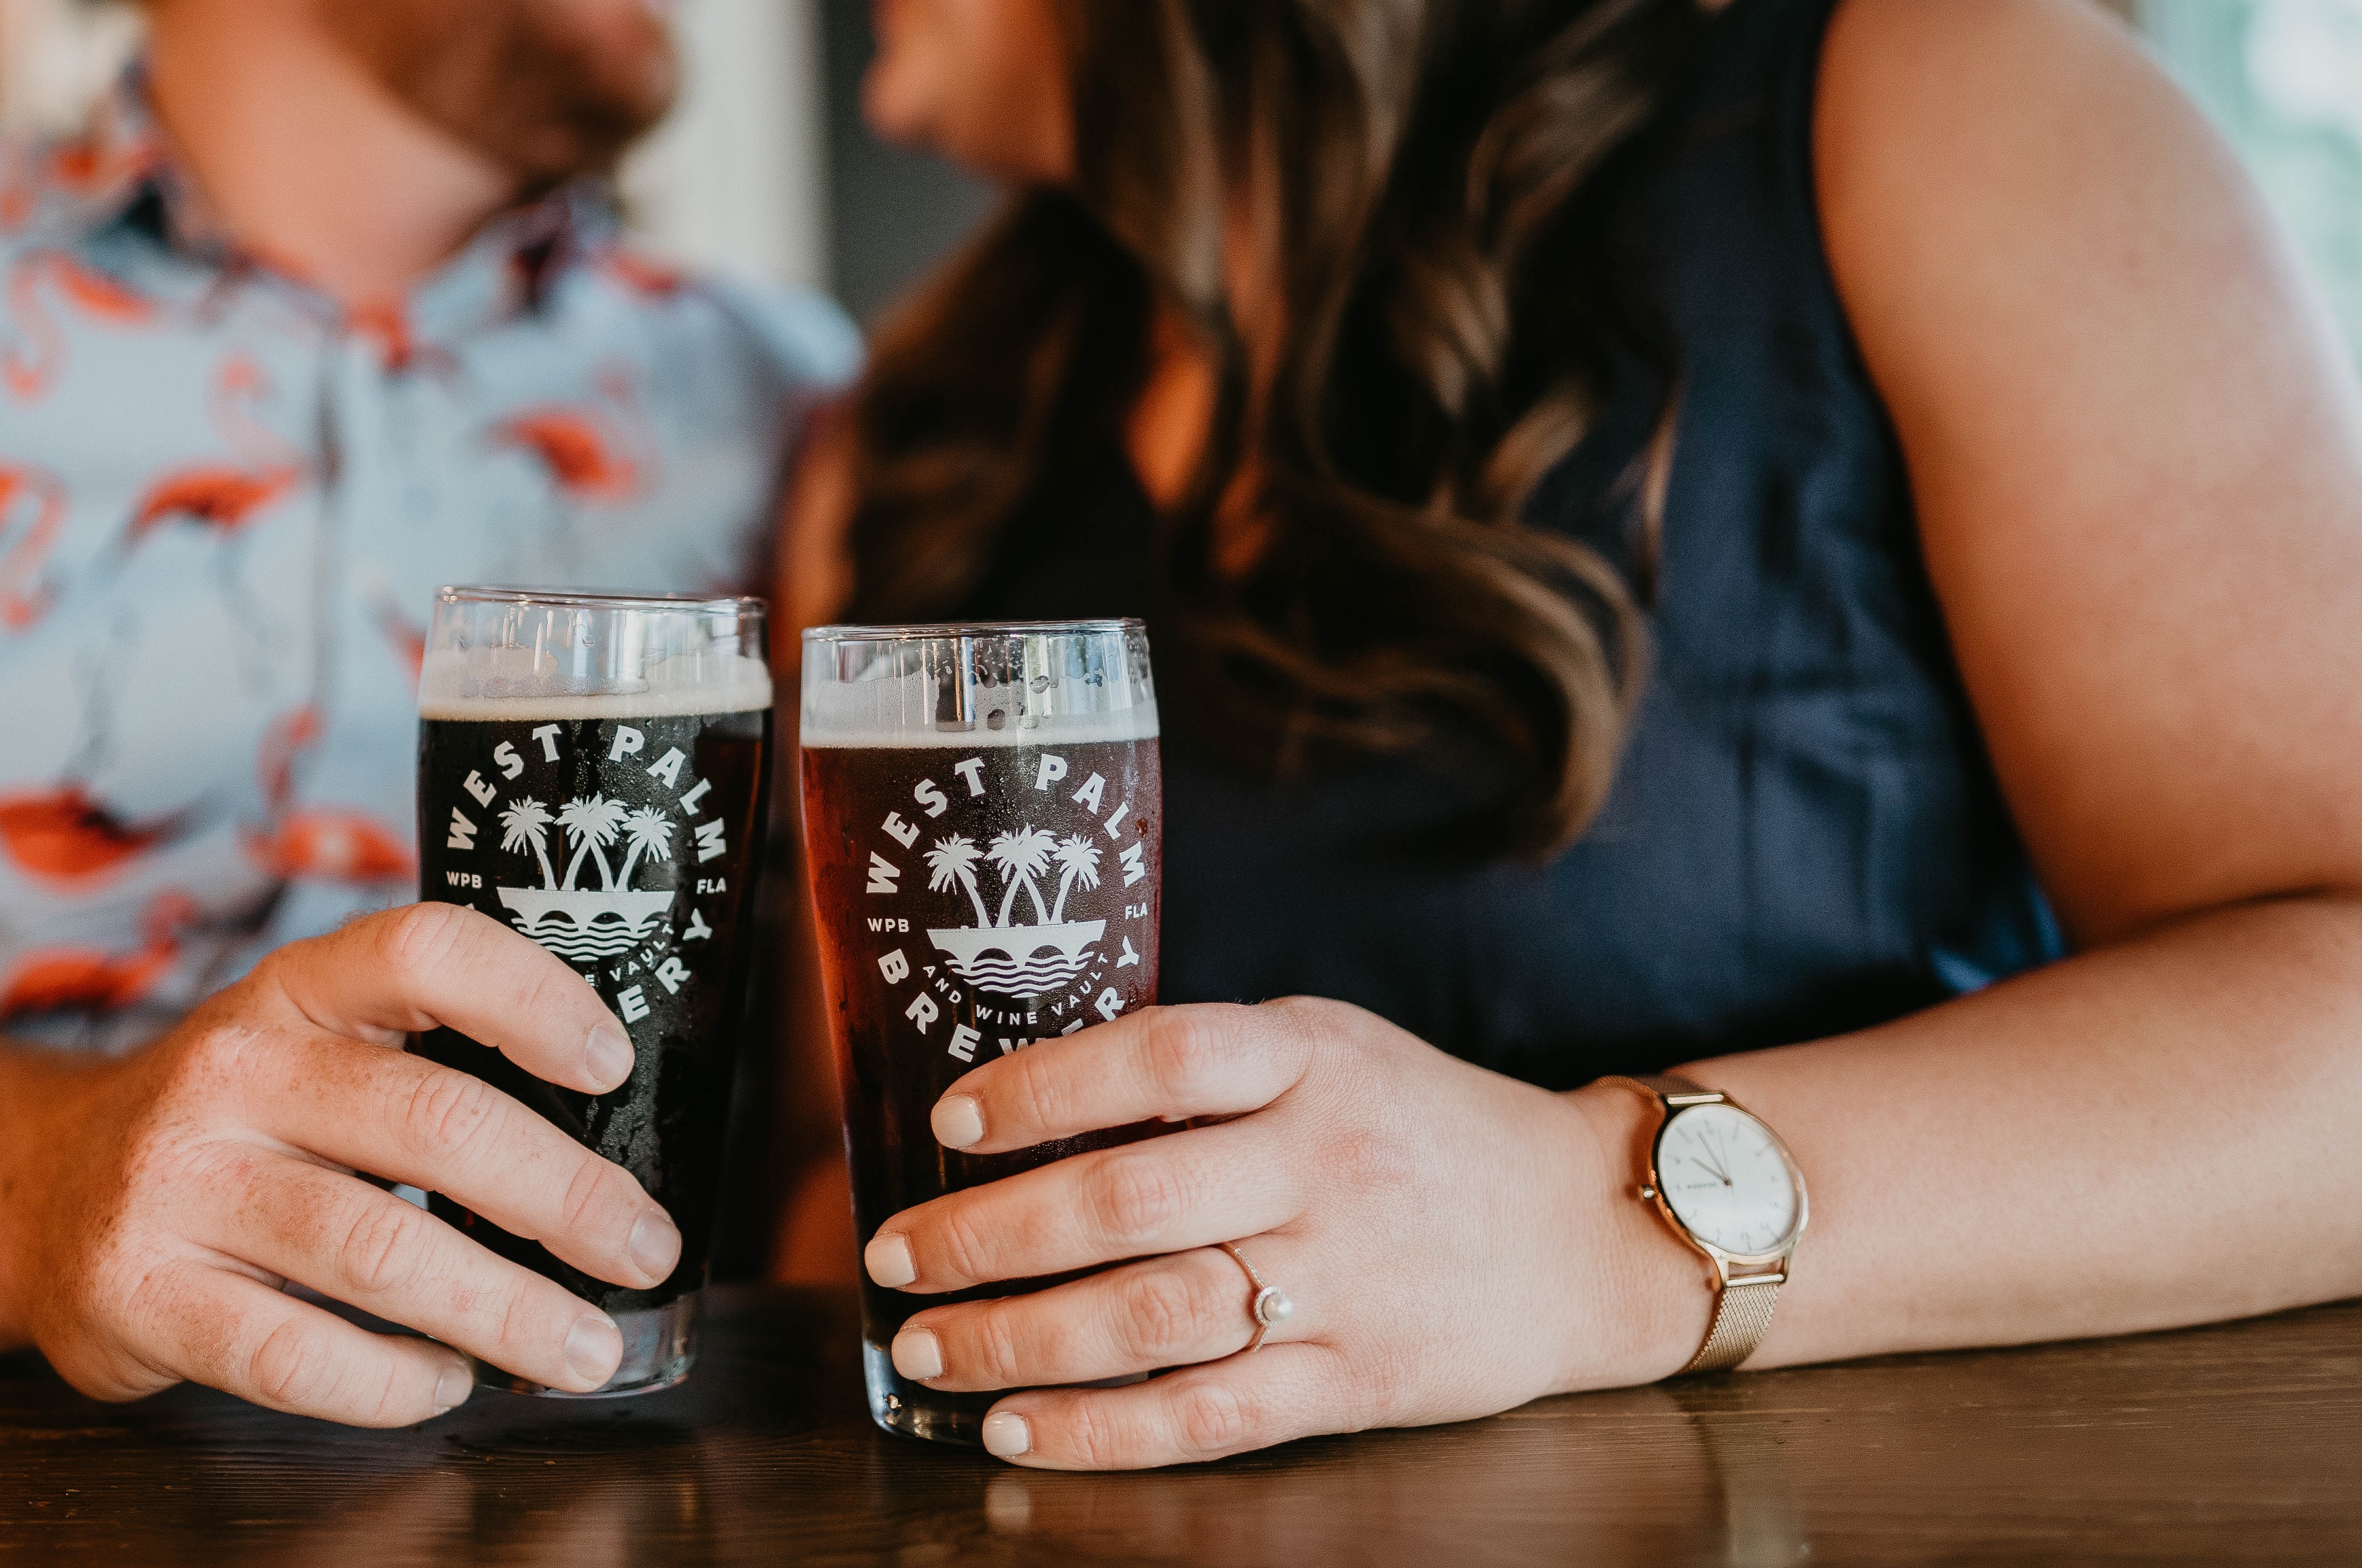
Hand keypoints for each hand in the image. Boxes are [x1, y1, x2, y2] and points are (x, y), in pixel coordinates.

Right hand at [0, 902, 681, 1422]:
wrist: (31, 1188)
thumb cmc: (226, 1125)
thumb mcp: (305, 1050)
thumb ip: (421, 1066)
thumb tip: (608, 1149)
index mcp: (293, 991)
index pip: (423, 948)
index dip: (529, 995)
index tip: (609, 1060)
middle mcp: (231, 1069)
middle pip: (430, 1120)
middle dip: (563, 1196)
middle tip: (641, 1248)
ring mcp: (176, 1182)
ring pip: (377, 1250)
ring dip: (504, 1310)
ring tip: (580, 1348)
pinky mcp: (138, 1292)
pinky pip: (294, 1352)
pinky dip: (392, 1381)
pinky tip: (444, 1382)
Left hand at [860, 998, 1702, 1467]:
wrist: (1587, 1230)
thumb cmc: (1423, 1128)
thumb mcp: (1330, 1052)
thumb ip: (1208, 1072)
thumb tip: (1038, 1106)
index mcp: (1312, 1058)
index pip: (1157, 1057)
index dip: (1042, 1089)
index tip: (951, 1125)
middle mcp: (1325, 1162)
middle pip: (1127, 1201)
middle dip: (986, 1235)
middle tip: (894, 1256)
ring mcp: (1345, 1277)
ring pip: (1150, 1315)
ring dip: (1018, 1338)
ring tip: (930, 1347)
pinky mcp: (1360, 1379)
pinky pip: (1211, 1414)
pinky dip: (1103, 1429)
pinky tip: (1021, 1426)